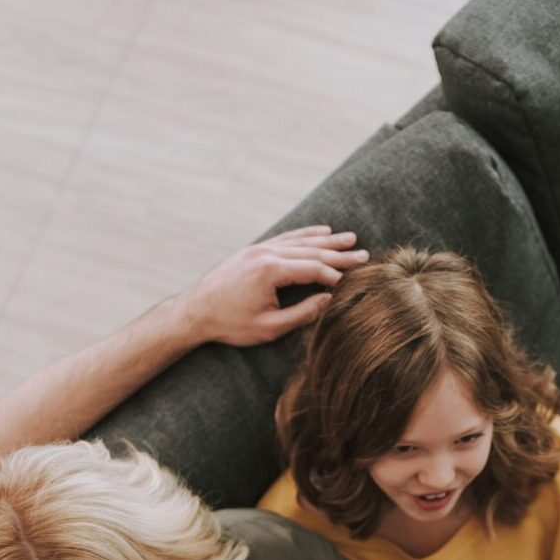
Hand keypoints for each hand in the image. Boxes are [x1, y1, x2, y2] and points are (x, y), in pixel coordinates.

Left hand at [181, 226, 369, 346]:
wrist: (195, 311)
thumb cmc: (230, 324)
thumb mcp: (269, 327)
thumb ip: (302, 314)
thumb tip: (329, 300)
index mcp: (271, 271)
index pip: (314, 269)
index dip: (337, 276)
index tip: (356, 281)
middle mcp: (266, 254)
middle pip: (311, 251)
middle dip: (340, 253)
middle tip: (364, 254)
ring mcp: (259, 249)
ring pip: (300, 241)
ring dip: (327, 240)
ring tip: (350, 238)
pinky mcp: (253, 250)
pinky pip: (285, 238)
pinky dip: (305, 235)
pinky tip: (321, 231)